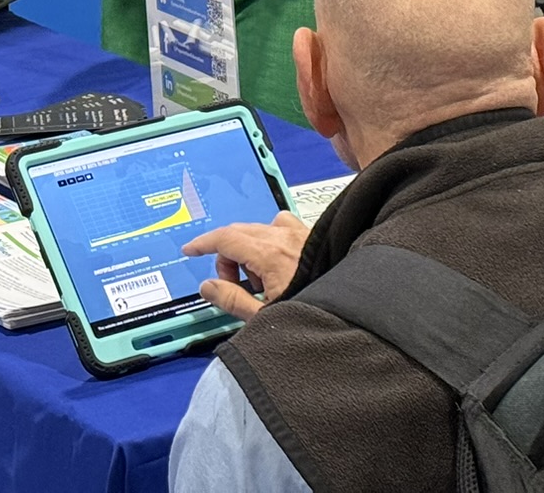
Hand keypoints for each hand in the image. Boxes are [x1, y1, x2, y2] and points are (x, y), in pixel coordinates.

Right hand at [180, 212, 309, 320]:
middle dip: (227, 256)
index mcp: (268, 253)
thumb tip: (207, 286)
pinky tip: (279, 266)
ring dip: (250, 249)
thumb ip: (231, 300)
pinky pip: (283, 228)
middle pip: (240, 233)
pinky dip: (272, 241)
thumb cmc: (313, 312)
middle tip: (230, 284)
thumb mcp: (263, 316)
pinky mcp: (313, 237)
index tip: (190, 249)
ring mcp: (300, 233)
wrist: (353, 309)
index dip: (203, 243)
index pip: (225, 238)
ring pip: (261, 229)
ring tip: (260, 282)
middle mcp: (284, 236)